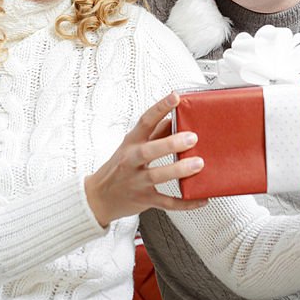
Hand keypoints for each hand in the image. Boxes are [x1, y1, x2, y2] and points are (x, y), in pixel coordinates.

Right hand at [85, 92, 208, 227]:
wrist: (98, 197)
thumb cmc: (119, 167)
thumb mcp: (132, 146)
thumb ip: (155, 133)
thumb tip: (176, 117)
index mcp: (131, 143)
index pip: (145, 121)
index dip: (160, 108)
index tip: (175, 97)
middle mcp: (131, 161)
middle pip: (149, 150)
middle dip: (171, 143)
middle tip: (192, 137)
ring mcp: (137, 181)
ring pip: (157, 175)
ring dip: (179, 169)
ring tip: (198, 164)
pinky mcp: (144, 199)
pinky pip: (167, 202)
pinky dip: (186, 202)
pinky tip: (201, 198)